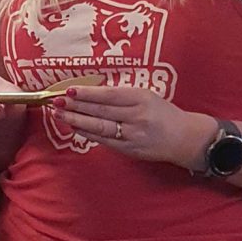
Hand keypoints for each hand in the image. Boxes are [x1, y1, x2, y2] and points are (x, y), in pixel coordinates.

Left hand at [50, 83, 207, 166]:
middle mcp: (136, 117)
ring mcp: (133, 136)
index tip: (69, 90)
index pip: (109, 95)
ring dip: (77, 121)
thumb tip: (90, 93)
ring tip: (60, 115)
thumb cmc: (163, 113)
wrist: (185, 139)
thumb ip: (122, 96)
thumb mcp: (147, 96)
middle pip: (101, 112)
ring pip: (100, 128)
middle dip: (76, 107)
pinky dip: (88, 134)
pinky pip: (104, 141)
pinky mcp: (130, 150)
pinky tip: (75, 128)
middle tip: (56, 102)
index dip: (87, 93)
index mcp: (141, 98)